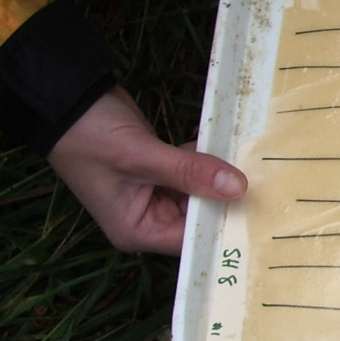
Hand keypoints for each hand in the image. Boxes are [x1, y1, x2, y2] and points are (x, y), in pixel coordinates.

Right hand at [47, 88, 246, 255]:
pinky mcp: (163, 169)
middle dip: (229, 200)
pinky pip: (195, 170)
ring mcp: (156, 193)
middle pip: (201, 217)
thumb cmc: (91, 135)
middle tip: (271, 189)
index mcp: (137, 230)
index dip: (224, 229)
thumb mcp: (141, 156)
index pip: (190, 240)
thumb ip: (189, 172)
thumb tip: (237, 188)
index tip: (261, 217)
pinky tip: (237, 149)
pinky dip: (210, 160)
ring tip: (264, 168)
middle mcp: (149, 218)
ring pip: (202, 191)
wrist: (68, 100)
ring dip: (223, 177)